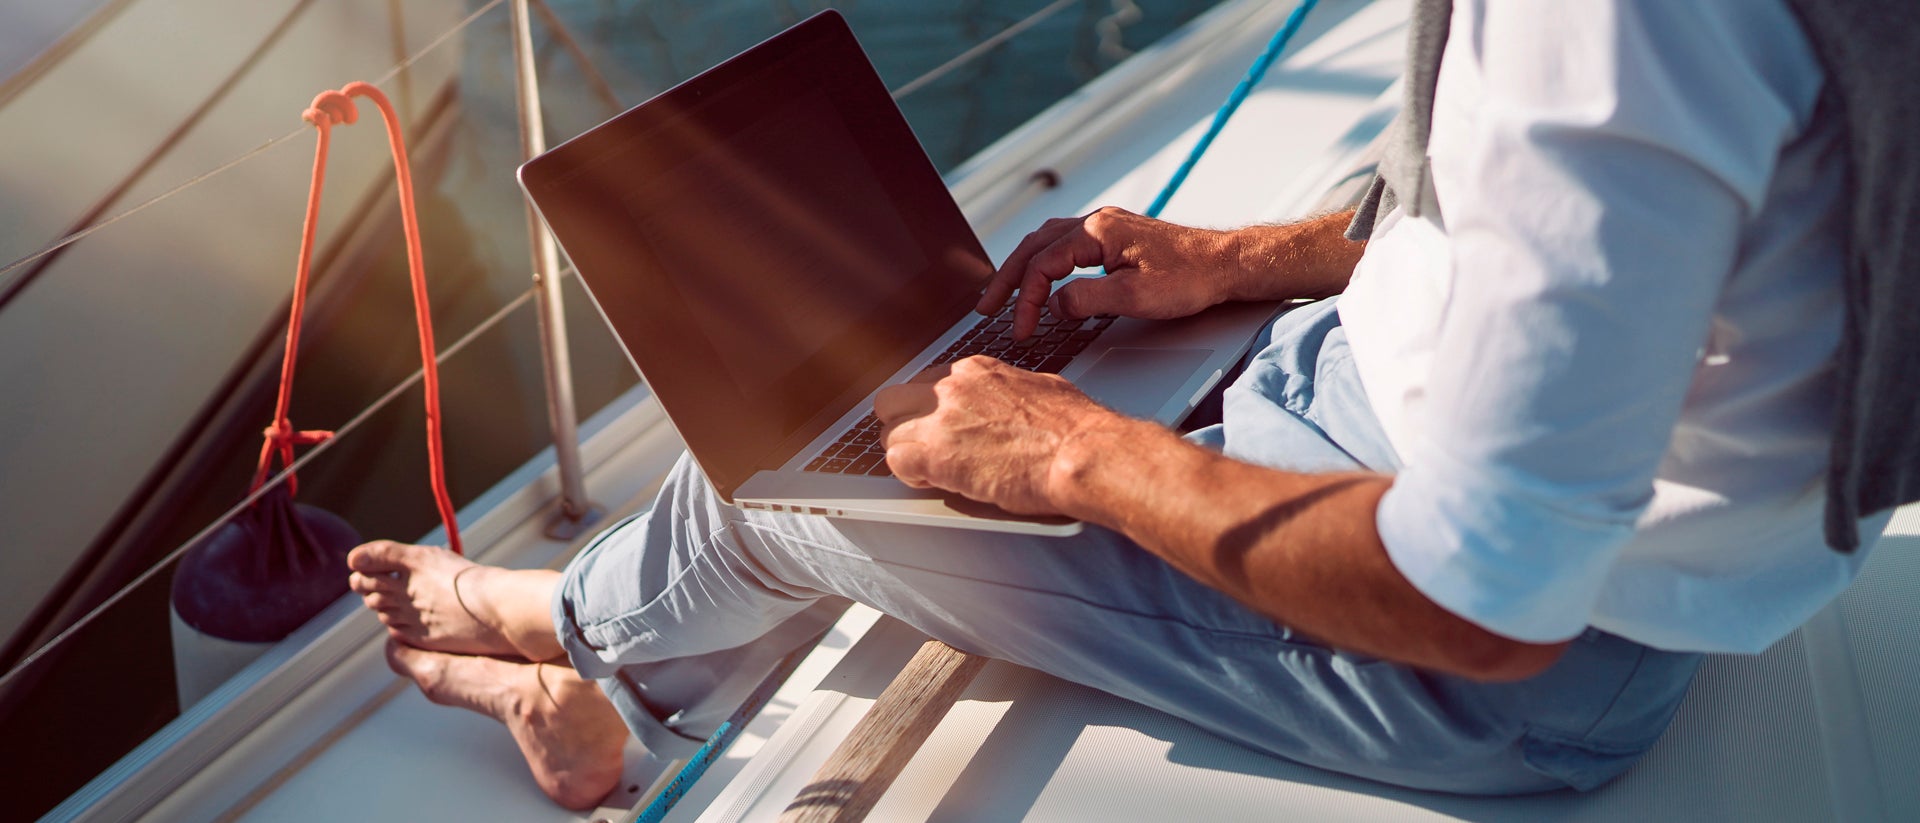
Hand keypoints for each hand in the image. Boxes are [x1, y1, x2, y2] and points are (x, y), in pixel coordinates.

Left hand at [874, 356, 1119, 514]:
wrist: (1080, 452)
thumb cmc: (1074, 428)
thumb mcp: (1040, 388)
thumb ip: (1011, 393)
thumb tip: (1011, 403)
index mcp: (975, 371)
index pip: (926, 384)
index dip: (928, 410)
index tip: (938, 427)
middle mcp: (952, 388)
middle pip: (894, 400)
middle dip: (902, 425)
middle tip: (922, 447)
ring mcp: (941, 419)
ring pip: (888, 431)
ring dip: (905, 452)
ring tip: (929, 469)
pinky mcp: (937, 455)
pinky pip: (895, 461)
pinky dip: (910, 475)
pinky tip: (931, 480)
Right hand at [978, 206, 1245, 337]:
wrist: (1227, 265)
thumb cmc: (1190, 279)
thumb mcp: (1135, 297)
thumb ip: (1087, 300)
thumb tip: (1054, 306)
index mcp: (1098, 231)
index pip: (1043, 264)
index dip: (1026, 299)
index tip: (1020, 328)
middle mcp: (1098, 222)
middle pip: (1035, 246)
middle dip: (1008, 278)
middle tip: (986, 308)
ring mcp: (1107, 228)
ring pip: (1049, 241)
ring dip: (1024, 267)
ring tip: (1005, 294)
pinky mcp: (1117, 238)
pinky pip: (1068, 245)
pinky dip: (1046, 262)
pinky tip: (1043, 278)